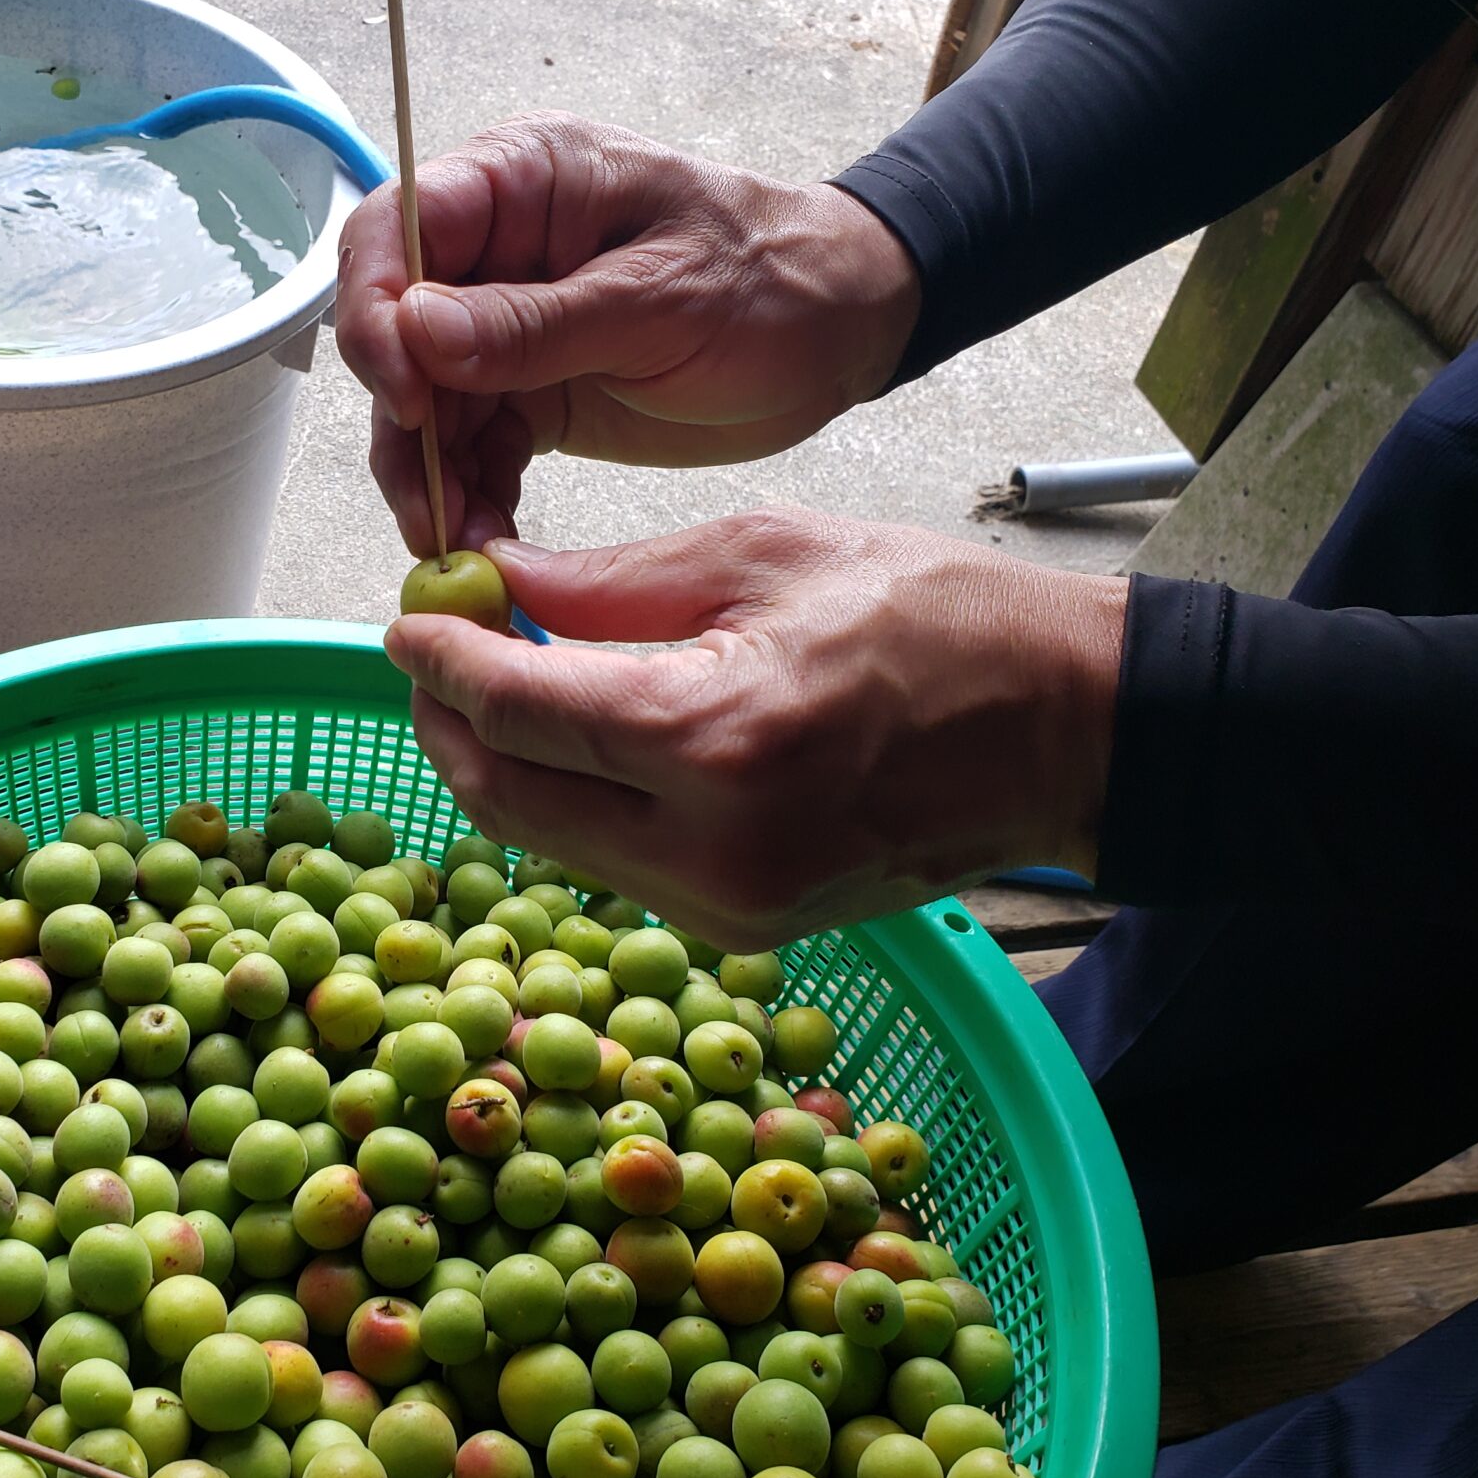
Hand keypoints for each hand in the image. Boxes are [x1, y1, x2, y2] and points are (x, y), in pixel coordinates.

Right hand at [335, 112, 921, 555]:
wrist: (841, 333)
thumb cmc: (772, 279)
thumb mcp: (659, 298)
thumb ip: (535, 321)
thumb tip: (415, 331)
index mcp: (521, 183)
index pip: (396, 228)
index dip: (376, 310)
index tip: (405, 394)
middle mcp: (494, 251)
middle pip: (394, 331)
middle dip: (402, 423)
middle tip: (428, 504)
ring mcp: (506, 328)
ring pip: (423, 405)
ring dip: (430, 477)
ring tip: (457, 545)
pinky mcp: (529, 395)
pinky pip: (471, 447)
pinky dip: (471, 496)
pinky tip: (485, 544)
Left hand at [383, 509, 1128, 947]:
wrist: (1069, 727)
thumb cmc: (940, 616)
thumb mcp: (766, 553)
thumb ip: (609, 580)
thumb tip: (492, 584)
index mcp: (714, 737)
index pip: (515, 710)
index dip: (439, 662)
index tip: (408, 618)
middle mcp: (708, 846)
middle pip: (506, 796)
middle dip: (446, 724)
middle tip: (432, 654)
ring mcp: (726, 903)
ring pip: (549, 841)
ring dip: (500, 766)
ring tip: (494, 685)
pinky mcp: (744, 925)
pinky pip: (612, 864)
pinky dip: (569, 802)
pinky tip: (573, 739)